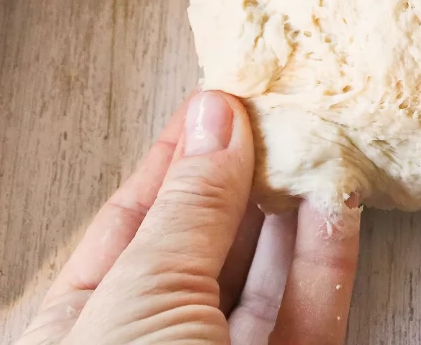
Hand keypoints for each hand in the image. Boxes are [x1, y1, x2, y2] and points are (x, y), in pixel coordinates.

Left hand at [17, 91, 360, 344]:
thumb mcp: (139, 303)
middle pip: (204, 242)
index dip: (175, 156)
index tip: (218, 98)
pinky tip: (336, 200)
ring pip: (265, 274)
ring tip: (313, 138)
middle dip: (240, 173)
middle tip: (278, 107)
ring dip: (291, 206)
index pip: (131, 222)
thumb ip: (186, 210)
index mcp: (84, 327)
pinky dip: (326, 255)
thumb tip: (213, 116)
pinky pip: (308, 310)